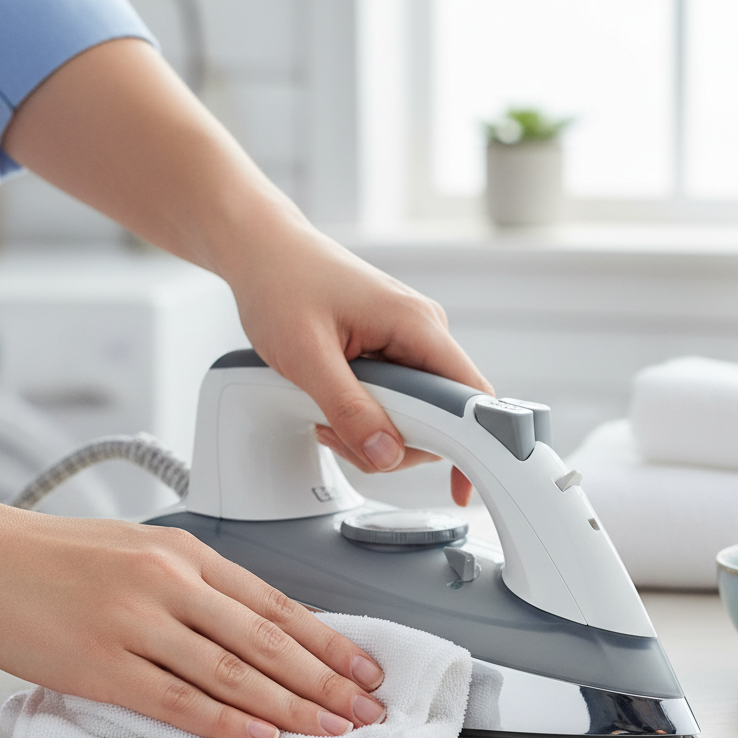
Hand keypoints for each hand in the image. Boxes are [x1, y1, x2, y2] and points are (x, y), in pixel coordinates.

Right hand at [0, 502, 386, 737]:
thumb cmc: (68, 556)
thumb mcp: (147, 551)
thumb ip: (204, 586)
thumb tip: (264, 626)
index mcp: (189, 553)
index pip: (277, 603)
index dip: (328, 640)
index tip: (363, 668)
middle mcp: (172, 583)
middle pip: (267, 638)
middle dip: (325, 678)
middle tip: (364, 707)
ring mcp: (137, 622)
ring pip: (231, 670)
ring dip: (289, 706)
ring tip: (331, 728)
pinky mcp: (101, 664)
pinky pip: (175, 698)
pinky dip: (224, 721)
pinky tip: (260, 737)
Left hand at [224, 226, 493, 505]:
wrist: (262, 250)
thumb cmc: (281, 283)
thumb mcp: (306, 356)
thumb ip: (349, 409)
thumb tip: (386, 453)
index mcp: (417, 324)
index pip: (470, 395)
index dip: (475, 445)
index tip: (461, 487)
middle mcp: (424, 331)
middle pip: (441, 416)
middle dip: (394, 441)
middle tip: (341, 434)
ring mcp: (409, 341)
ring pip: (416, 414)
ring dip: (373, 431)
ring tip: (327, 416)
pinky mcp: (393, 350)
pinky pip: (398, 400)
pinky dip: (367, 416)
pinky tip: (332, 406)